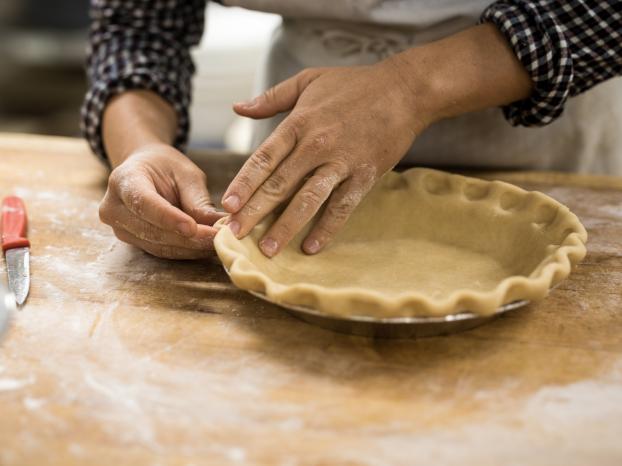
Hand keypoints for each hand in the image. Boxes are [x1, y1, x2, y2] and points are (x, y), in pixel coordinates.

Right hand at [99, 143, 224, 258]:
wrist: (145, 172)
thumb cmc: (166, 168)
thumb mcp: (185, 173)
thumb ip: (197, 199)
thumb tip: (218, 224)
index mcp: (123, 179)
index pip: (143, 202)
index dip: (168, 218)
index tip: (192, 227)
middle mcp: (114, 207)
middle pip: (151, 230)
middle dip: (187, 238)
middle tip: (218, 238)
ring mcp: (120, 228)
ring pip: (158, 246)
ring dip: (190, 249)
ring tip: (217, 244)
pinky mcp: (133, 242)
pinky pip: (161, 251)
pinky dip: (186, 251)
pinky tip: (205, 247)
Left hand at [222, 60, 426, 256]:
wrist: (404, 90)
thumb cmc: (354, 85)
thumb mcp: (308, 80)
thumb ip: (271, 97)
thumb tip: (238, 108)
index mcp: (299, 123)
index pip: (263, 158)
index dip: (244, 183)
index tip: (227, 206)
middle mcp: (316, 145)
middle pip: (279, 184)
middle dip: (254, 212)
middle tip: (235, 235)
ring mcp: (341, 162)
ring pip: (308, 200)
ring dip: (285, 226)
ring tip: (268, 249)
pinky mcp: (364, 176)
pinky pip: (342, 206)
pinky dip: (326, 228)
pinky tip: (311, 247)